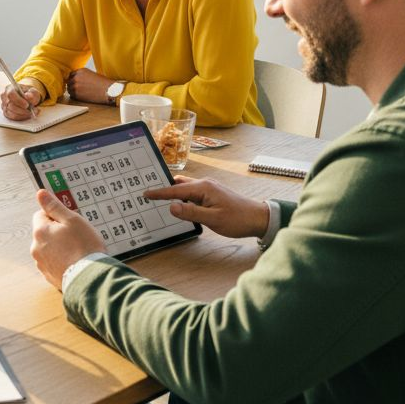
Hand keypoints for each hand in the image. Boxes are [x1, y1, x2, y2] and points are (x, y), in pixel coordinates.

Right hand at [0, 83, 42, 120]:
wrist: (27, 98)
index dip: (18, 100)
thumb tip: (28, 96)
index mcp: (10, 88)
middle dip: (22, 110)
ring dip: (23, 114)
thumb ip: (32, 93)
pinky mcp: (6, 112)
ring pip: (11, 113)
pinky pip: (12, 117)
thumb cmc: (29, 94)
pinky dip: (21, 117)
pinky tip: (27, 115)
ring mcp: (4, 105)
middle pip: (10, 105)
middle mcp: (4, 97)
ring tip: (32, 113)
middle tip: (32, 111)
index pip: (11, 94)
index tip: (27, 105)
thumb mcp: (33, 91)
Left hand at [31, 189, 105, 290]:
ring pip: (49, 248)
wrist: (91, 278)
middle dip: (58, 232)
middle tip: (76, 237)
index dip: (56, 216)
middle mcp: (36, 248)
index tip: (69, 222)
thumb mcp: (72, 220)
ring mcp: (42, 264)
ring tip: (78, 251)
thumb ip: (54, 206)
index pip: (41, 214)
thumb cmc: (84, 247)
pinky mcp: (49, 276)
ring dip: (60, 247)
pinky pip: (54, 263)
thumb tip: (40, 193)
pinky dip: (62, 261)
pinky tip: (75, 262)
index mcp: (40, 232)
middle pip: (45, 232)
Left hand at [65, 68, 112, 103]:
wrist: (108, 90)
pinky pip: (72, 95)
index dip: (73, 79)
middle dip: (73, 85)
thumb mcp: (91, 74)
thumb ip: (82, 76)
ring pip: (69, 89)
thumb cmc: (103, 83)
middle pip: (69, 82)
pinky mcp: (76, 94)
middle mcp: (76, 77)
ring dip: (73, 91)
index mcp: (80, 71)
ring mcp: (75, 86)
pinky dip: (75, 96)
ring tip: (82, 93)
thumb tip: (75, 80)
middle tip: (79, 89)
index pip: (71, 75)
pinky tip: (83, 96)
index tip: (76, 82)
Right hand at [144, 176, 269, 239]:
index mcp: (203, 188)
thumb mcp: (213, 219)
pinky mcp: (213, 194)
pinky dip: (182, 196)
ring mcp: (210, 188)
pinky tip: (180, 203)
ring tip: (160, 198)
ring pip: (186, 188)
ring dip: (173, 192)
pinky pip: (192, 193)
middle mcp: (205, 184)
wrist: (258, 218)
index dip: (159, 193)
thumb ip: (190, 212)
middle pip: (179, 184)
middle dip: (164, 188)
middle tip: (148, 193)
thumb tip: (171, 206)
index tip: (145, 193)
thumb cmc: (237, 219)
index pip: (175, 189)